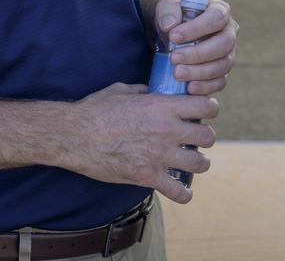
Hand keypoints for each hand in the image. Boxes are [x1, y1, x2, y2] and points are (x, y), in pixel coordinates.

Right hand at [61, 83, 218, 203]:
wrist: (74, 135)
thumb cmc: (96, 110)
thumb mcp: (123, 90)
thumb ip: (144, 91)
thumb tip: (153, 91)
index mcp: (163, 106)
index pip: (206, 106)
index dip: (210, 109)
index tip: (206, 113)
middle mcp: (167, 130)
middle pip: (207, 136)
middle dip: (205, 137)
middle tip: (197, 139)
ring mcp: (159, 155)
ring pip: (200, 163)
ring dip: (199, 163)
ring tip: (193, 162)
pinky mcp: (147, 176)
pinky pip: (178, 191)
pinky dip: (184, 194)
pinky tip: (183, 192)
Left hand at [153, 0, 238, 95]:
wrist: (172, 36)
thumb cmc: (173, 18)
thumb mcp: (166, 7)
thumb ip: (167, 11)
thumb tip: (170, 25)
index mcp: (220, 11)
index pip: (217, 18)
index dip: (197, 28)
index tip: (173, 36)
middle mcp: (229, 32)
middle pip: (223, 44)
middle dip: (198, 53)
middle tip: (174, 58)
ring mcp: (229, 54)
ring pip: (223, 65)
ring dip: (200, 72)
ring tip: (177, 74)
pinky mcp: (223, 73)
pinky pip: (220, 82)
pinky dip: (206, 87)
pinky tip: (189, 88)